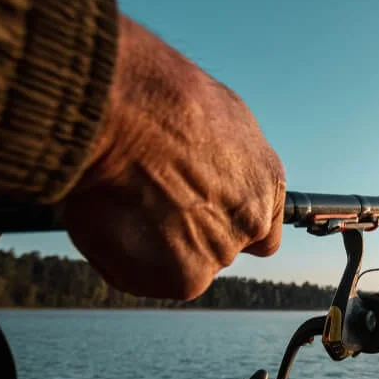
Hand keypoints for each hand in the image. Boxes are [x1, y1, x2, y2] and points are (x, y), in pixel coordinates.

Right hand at [61, 16, 284, 299]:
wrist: (129, 112)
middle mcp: (252, 221)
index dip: (225, 222)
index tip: (198, 214)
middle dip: (184, 232)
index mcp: (265, 181)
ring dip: (151, 243)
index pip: (260, 226)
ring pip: (179, 262)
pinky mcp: (184, 278)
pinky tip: (112, 218)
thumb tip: (202, 164)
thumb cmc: (161, 100)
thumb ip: (219, 157)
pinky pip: (145, 277)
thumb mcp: (213, 117)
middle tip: (144, 200)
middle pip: (217, 246)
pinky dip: (122, 258)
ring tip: (124, 198)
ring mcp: (221, 252)